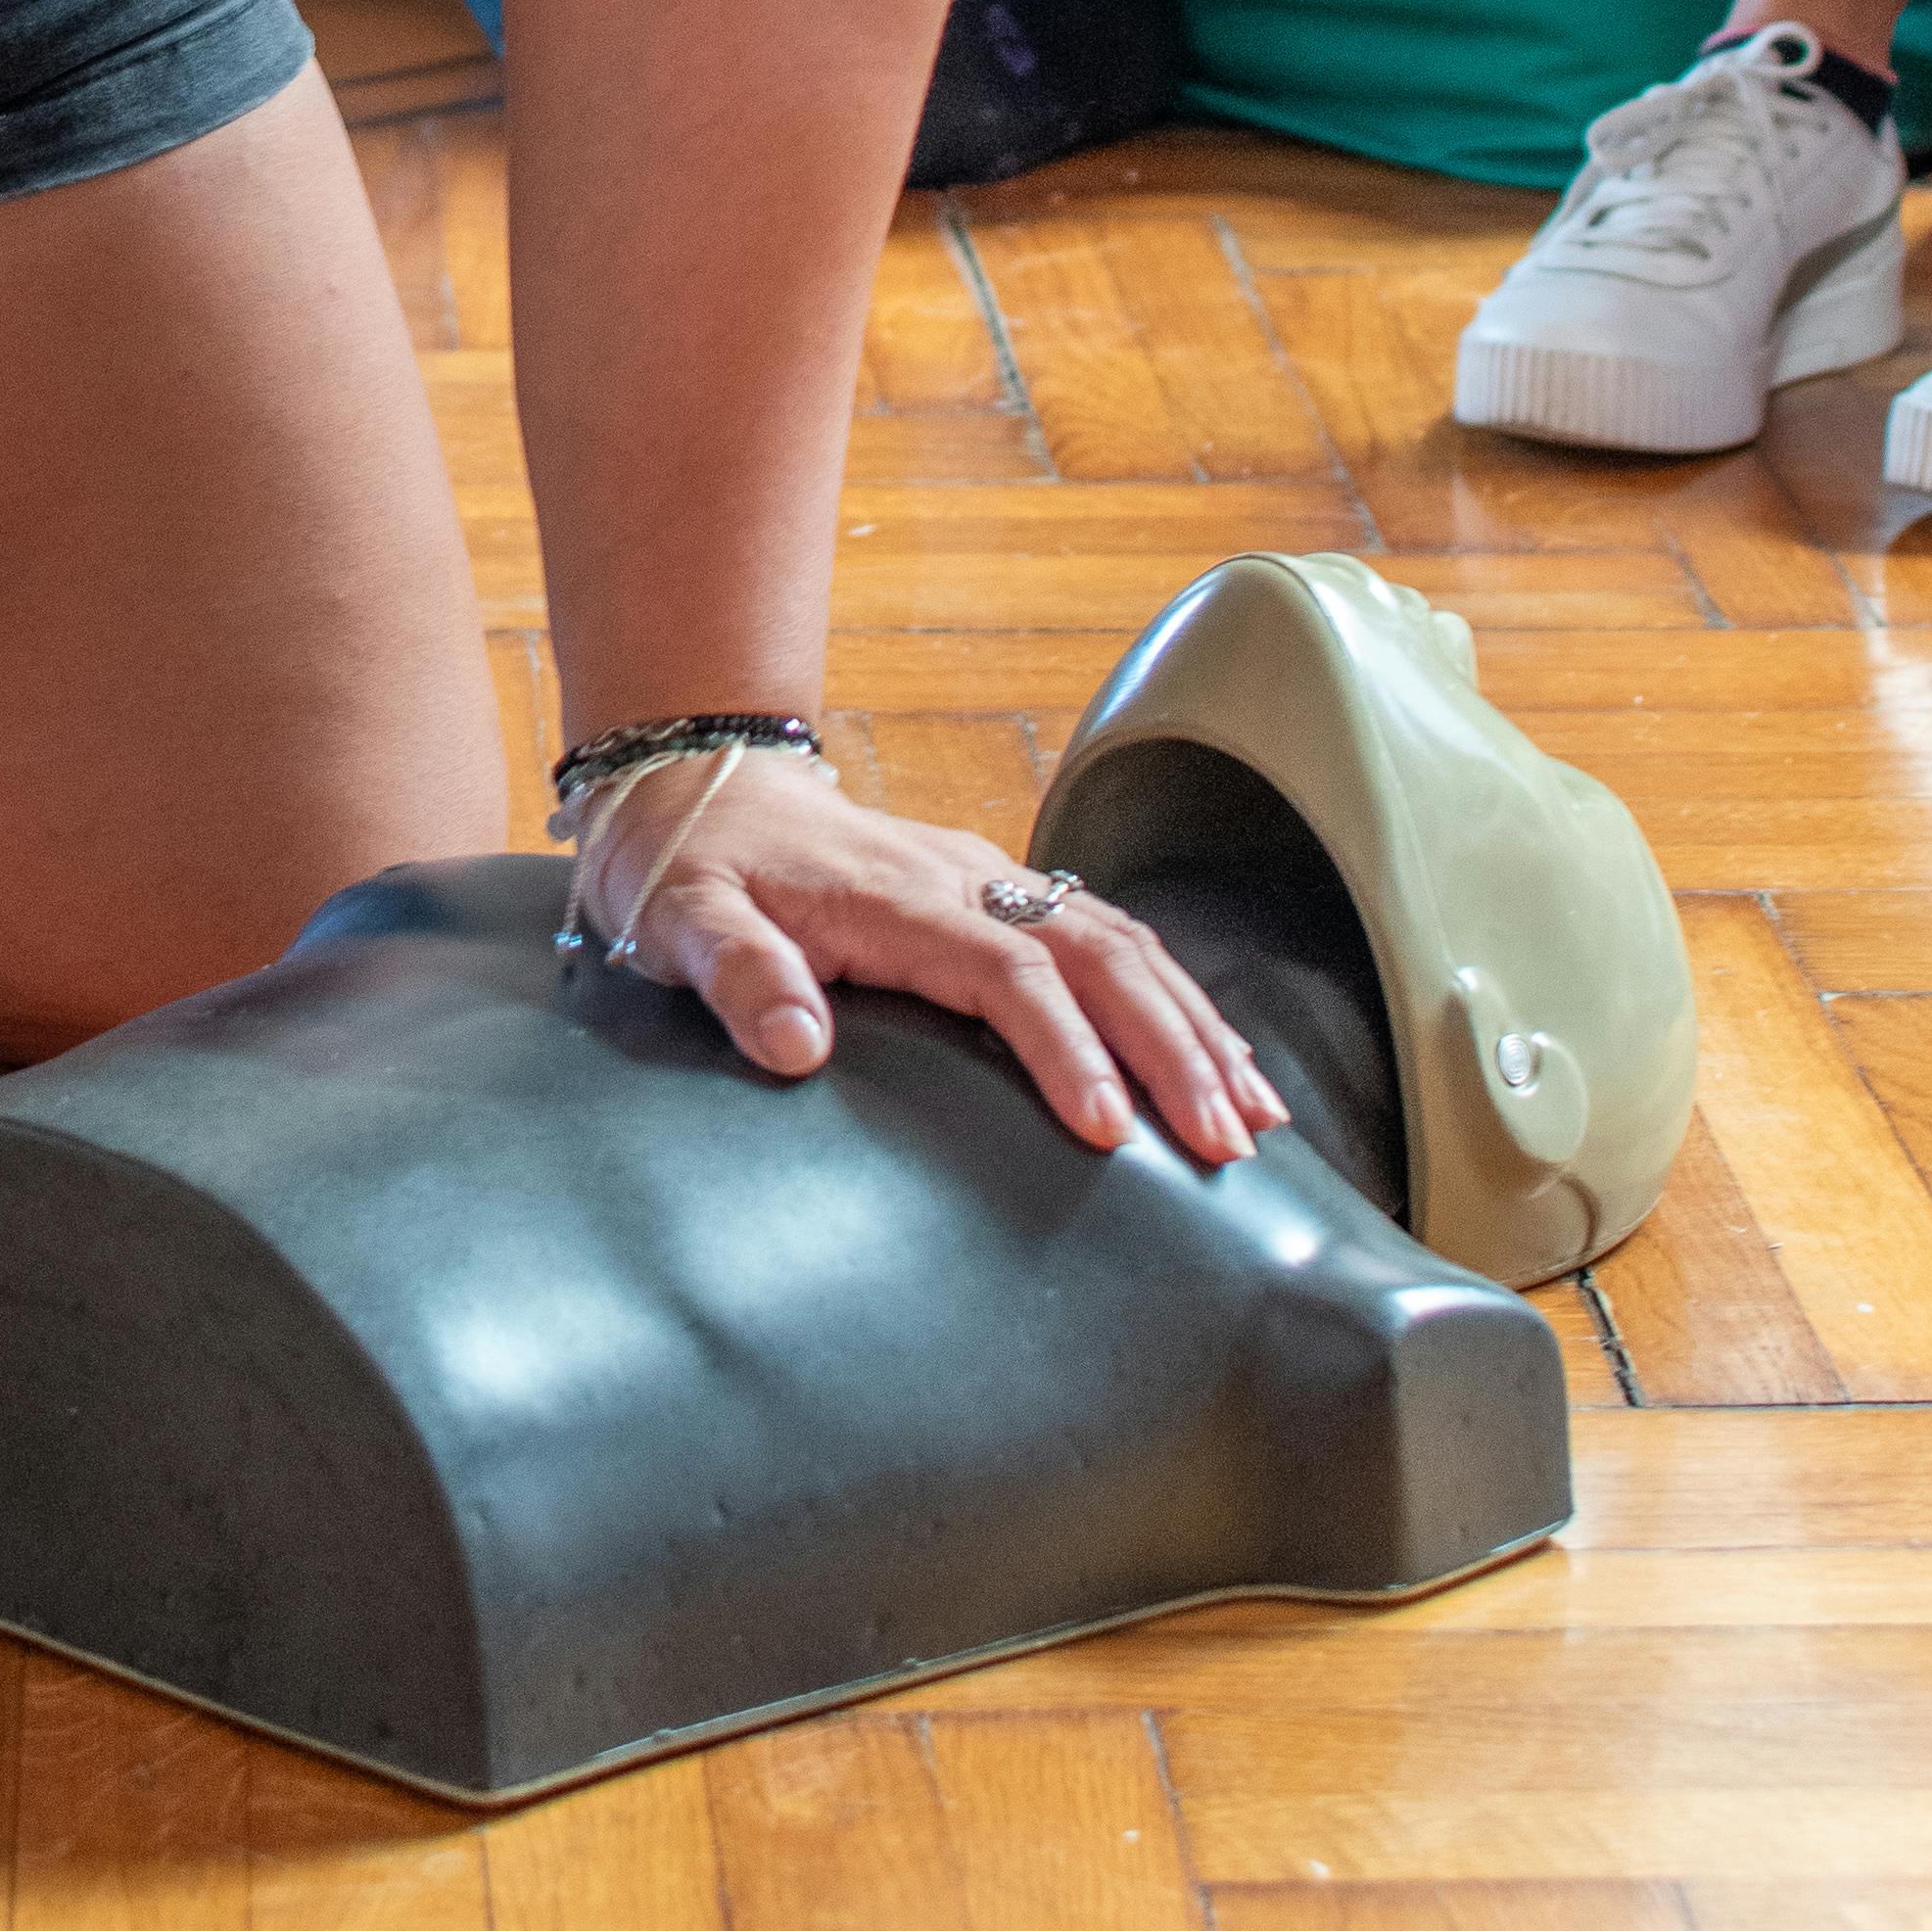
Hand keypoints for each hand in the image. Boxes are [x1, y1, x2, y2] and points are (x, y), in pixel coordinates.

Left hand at [566, 745, 1281, 1161]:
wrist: (693, 784)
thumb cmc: (688, 868)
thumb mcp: (679, 921)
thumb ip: (736, 975)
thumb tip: (798, 1047)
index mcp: (895, 897)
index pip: (1007, 971)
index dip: (1064, 1048)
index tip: (1108, 1129)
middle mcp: (962, 878)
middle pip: (1098, 954)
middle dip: (1172, 1048)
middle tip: (1223, 1146)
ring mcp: (989, 879)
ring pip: (1122, 944)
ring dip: (1194, 1027)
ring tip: (1252, 1119)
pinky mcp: (999, 892)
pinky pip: (1109, 938)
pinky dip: (1175, 1000)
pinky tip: (1220, 1060)